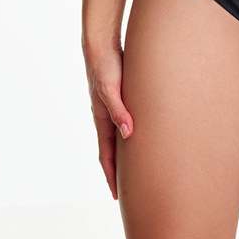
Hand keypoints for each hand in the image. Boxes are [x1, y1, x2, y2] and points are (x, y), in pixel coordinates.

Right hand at [84, 44, 133, 199]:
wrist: (101, 44)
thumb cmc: (106, 65)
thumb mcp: (111, 89)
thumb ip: (119, 110)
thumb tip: (128, 134)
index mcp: (102, 118)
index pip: (106, 155)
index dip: (111, 175)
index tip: (117, 195)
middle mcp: (105, 116)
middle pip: (111, 150)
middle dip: (117, 170)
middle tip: (127, 189)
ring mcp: (111, 107)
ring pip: (117, 137)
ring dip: (123, 154)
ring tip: (134, 167)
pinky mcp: (119, 97)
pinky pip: (123, 122)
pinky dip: (128, 134)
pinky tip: (137, 134)